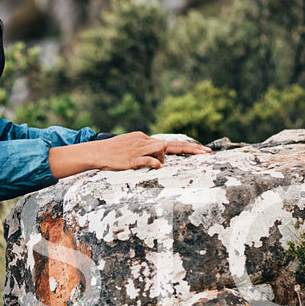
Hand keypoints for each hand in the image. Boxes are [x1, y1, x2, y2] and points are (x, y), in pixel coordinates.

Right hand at [49, 133, 210, 177]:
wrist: (96, 152)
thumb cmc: (113, 153)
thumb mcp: (131, 148)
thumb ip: (145, 152)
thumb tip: (157, 162)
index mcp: (144, 138)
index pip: (169, 143)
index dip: (187, 147)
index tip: (204, 151)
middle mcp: (144, 141)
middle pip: (170, 145)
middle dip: (191, 149)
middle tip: (207, 153)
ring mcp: (138, 149)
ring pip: (160, 150)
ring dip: (162, 159)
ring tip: (151, 165)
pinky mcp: (132, 158)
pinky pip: (148, 159)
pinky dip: (155, 163)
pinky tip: (157, 166)